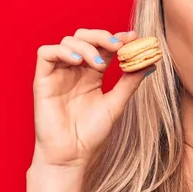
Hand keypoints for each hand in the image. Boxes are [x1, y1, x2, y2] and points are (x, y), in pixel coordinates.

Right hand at [32, 28, 154, 166]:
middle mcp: (75, 70)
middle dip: (102, 36)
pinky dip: (63, 51)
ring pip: (68, 41)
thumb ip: (130, 82)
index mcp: (93, 74)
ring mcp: (59, 73)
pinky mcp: (42, 80)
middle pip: (85, 37)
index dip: (117, 38)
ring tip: (99, 64)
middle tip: (117, 45)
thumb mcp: (116, 104)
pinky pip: (46, 53)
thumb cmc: (92, 134)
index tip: (134, 37)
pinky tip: (79, 62)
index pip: (104, 47)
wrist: (72, 155)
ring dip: (87, 45)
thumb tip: (150, 63)